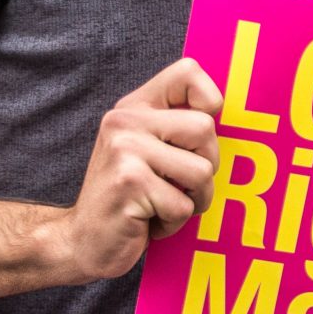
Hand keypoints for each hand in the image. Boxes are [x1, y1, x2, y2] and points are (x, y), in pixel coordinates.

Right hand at [51, 58, 222, 282]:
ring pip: (202, 171)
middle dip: (205, 168)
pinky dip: (173, 223)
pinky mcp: (130, 182)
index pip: (188, 71)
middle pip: (206, 129)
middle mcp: (126, 121)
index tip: (197, 137)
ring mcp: (125, 149)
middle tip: (176, 186)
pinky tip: (147, 220)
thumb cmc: (129, 199)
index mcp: (134, 108)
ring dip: (192, 201)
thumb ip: (177, 129)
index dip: (210, 101)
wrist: (82, 242)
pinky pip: (184, 205)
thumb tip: (230, 117)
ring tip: (161, 205)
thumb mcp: (147, 152)